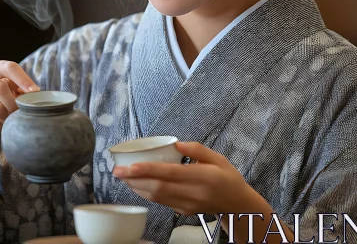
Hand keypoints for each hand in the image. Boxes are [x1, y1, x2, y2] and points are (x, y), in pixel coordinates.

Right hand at [0, 60, 39, 144]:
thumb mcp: (4, 93)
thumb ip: (16, 90)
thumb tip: (35, 94)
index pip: (9, 67)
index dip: (24, 79)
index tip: (35, 92)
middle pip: (1, 87)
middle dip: (15, 104)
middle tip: (21, 114)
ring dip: (7, 117)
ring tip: (9, 121)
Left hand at [112, 142, 253, 215]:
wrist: (239, 206)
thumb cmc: (228, 178)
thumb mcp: (219, 158)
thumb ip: (198, 150)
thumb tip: (177, 144)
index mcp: (204, 177)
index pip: (171, 174)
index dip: (148, 170)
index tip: (131, 166)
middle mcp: (194, 193)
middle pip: (158, 188)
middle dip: (134, 179)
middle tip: (117, 171)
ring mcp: (188, 205)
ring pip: (157, 197)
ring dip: (137, 187)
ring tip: (123, 177)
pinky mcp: (184, 212)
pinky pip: (161, 202)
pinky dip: (146, 193)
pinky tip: (137, 185)